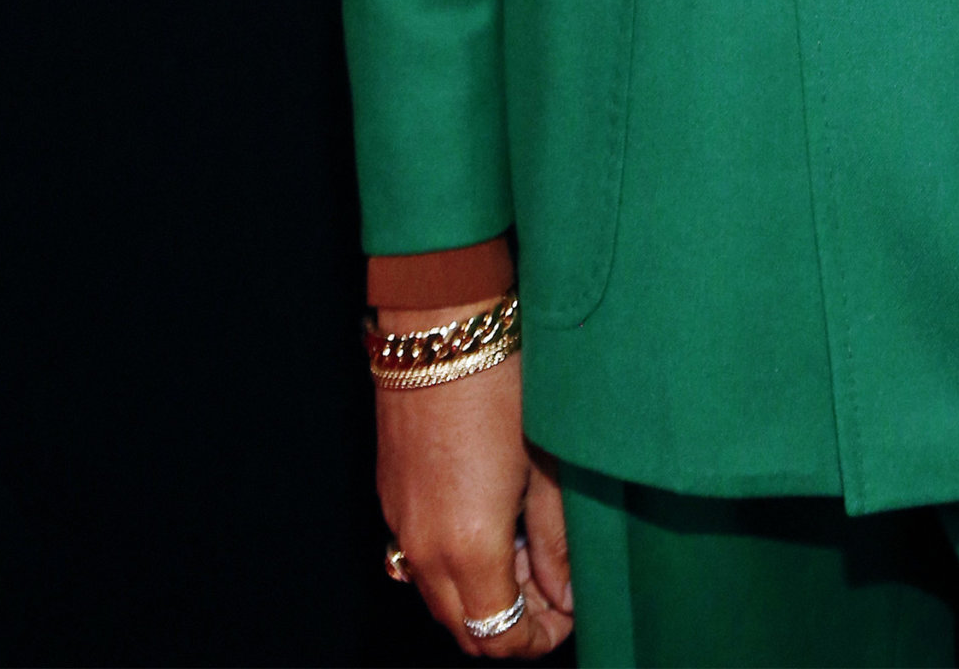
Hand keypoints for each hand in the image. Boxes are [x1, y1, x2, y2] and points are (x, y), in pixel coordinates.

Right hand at [376, 302, 573, 656]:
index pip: (498, 638)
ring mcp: (398, 521)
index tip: (569, 615)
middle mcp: (423, 547)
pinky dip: (453, 562)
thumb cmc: (506, 381)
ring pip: (437, 596)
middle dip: (510, 624)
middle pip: (463, 629)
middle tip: (552, 589)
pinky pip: (417, 557)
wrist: (443, 322)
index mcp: (467, 547)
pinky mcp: (390, 493)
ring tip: (526, 548)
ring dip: (480, 594)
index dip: (538, 639)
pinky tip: (490, 518)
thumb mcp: (549, 465)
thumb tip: (567, 596)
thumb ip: (556, 542)